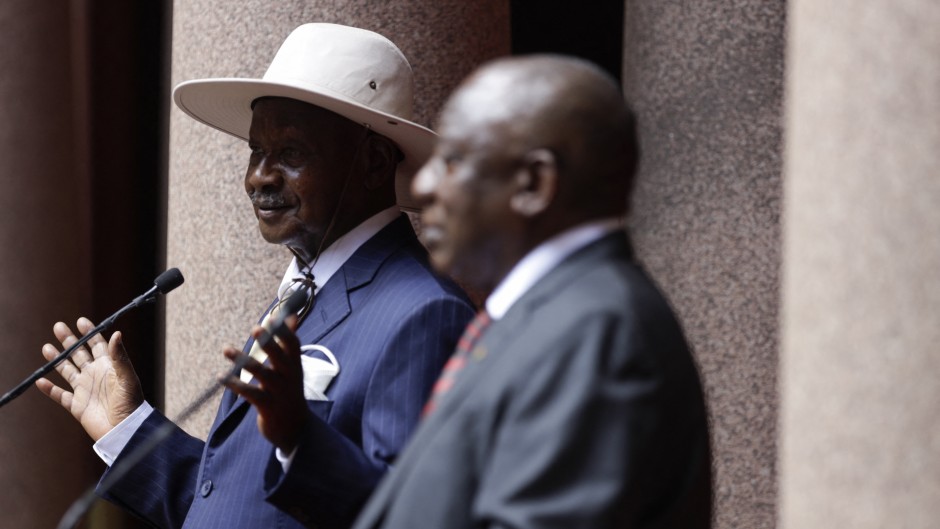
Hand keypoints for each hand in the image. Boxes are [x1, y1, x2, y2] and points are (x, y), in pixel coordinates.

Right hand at [35, 318, 143, 440]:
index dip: (89, 333)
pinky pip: (60, 395)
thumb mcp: (127, 377)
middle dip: (69, 340)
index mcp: (109, 366)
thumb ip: (120, 357)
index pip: (97, 345)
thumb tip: (116, 333)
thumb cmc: (131, 403)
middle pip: (79, 354)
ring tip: (47, 347)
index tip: (80, 321)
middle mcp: (95, 375)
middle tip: (58, 326)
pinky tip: (41, 381)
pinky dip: (50, 389)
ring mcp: (85, 390)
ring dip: (57, 359)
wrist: (124, 430)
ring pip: (67, 371)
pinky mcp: (77, 406)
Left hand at [221, 315, 306, 452]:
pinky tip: (221, 376)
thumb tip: (292, 316)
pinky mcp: (267, 406)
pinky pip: (249, 393)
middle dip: (268, 343)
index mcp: (296, 365)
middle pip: (279, 356)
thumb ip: (288, 342)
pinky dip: (234, 384)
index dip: (283, 331)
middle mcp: (290, 376)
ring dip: (242, 360)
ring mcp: (279, 392)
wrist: (295, 428)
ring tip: (226, 349)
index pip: (293, 344)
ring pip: (261, 373)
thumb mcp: (293, 367)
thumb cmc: (289, 391)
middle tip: (255, 329)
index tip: (271, 318)